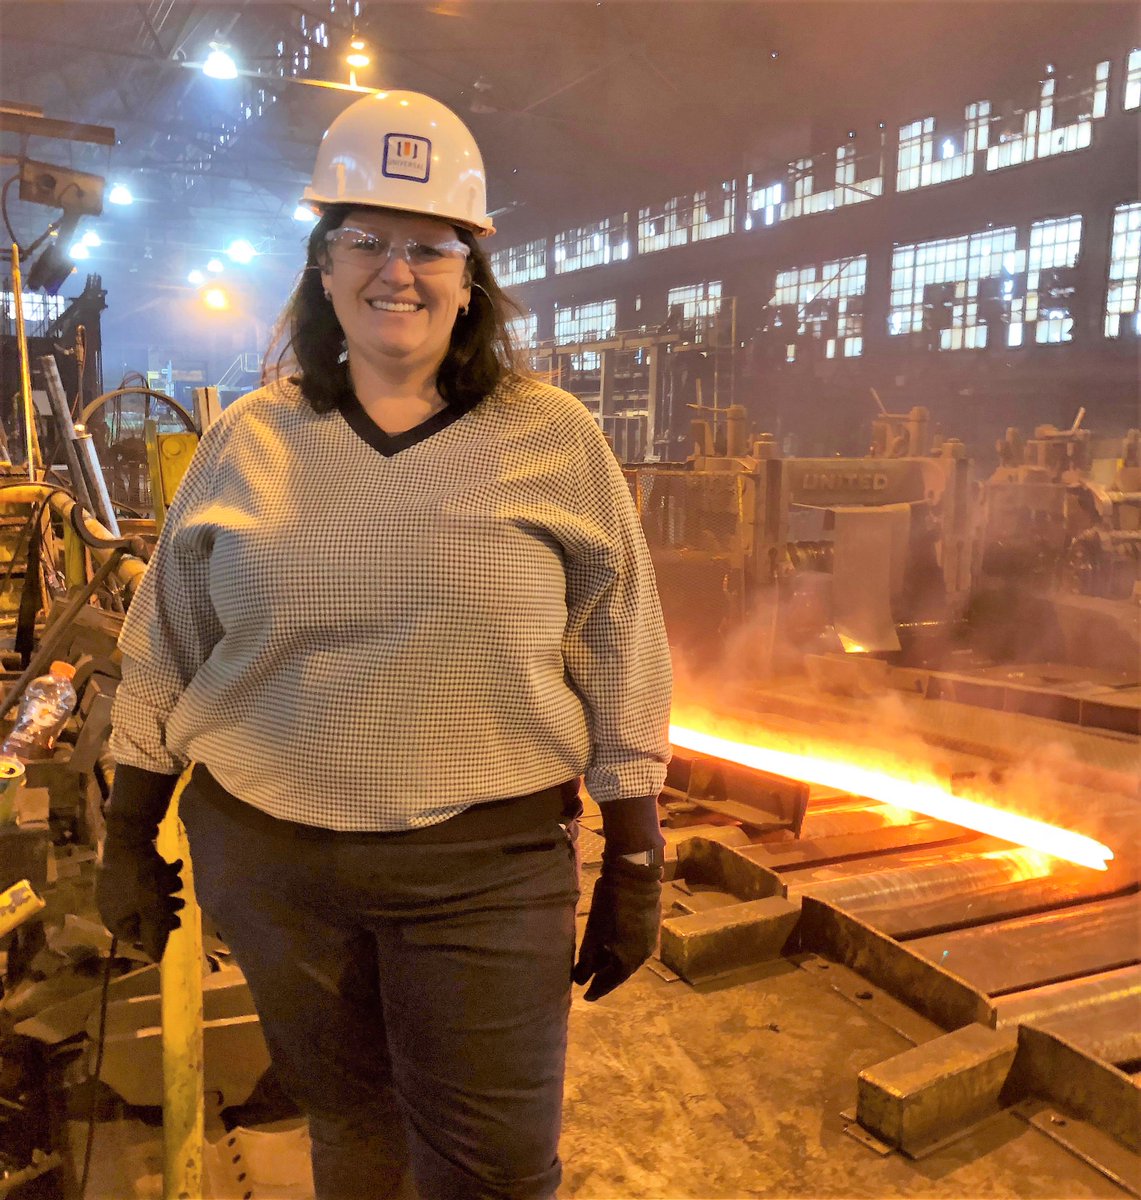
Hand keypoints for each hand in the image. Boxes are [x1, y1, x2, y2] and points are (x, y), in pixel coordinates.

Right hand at [96, 837, 184, 961]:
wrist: (129, 834)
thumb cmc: (141, 876)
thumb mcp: (153, 908)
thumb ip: (155, 933)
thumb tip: (157, 959)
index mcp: (112, 917)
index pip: (134, 935)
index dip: (157, 931)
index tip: (175, 922)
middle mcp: (108, 902)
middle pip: (142, 912)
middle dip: (165, 906)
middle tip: (180, 901)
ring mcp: (113, 882)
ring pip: (146, 892)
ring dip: (166, 888)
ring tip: (177, 879)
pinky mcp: (123, 863)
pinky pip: (144, 875)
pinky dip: (160, 873)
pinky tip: (174, 865)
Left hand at [572, 856, 661, 1001]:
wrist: (635, 878)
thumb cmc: (611, 907)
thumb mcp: (594, 934)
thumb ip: (586, 959)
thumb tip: (579, 980)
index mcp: (628, 961)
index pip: (610, 982)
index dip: (597, 989)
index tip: (586, 996)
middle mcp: (642, 956)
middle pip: (621, 971)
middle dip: (605, 975)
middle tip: (591, 979)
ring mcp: (649, 941)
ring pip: (629, 958)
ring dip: (614, 961)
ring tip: (600, 961)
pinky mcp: (651, 927)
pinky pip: (635, 946)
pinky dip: (622, 949)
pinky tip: (613, 944)